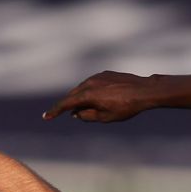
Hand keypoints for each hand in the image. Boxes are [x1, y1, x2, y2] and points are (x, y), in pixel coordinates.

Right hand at [43, 72, 158, 122]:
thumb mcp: (105, 117)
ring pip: (82, 88)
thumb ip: (87, 116)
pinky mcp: (105, 74)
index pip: (66, 104)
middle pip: (72, 95)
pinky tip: (97, 98)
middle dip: (67, 105)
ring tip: (84, 108)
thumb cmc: (126, 107)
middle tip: (64, 114)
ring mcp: (97, 77)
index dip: (55, 111)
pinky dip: (89, 91)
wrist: (144, 91)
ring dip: (79, 98)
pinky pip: (92, 83)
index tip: (46, 117)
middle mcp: (89, 83)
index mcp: (87, 95)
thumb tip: (76, 113)